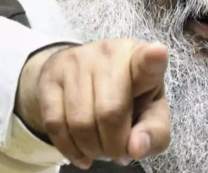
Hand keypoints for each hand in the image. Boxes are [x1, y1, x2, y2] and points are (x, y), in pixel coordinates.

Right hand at [15, 40, 169, 168]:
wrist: (80, 76)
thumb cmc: (127, 96)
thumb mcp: (151, 113)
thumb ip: (154, 134)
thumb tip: (135, 148)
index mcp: (140, 60)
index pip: (147, 59)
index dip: (152, 58)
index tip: (157, 54)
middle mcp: (109, 54)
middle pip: (110, 112)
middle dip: (114, 146)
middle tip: (116, 152)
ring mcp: (76, 62)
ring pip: (80, 122)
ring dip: (91, 149)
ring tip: (99, 150)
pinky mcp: (50, 76)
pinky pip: (55, 124)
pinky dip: (69, 149)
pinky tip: (81, 154)